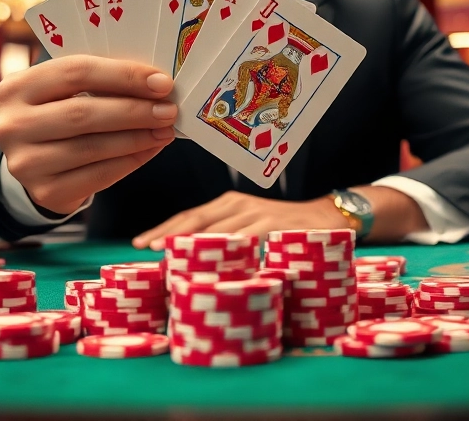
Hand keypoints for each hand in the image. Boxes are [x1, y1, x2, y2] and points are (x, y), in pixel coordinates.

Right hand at [0, 55, 177, 214]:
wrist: (37, 161)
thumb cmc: (60, 112)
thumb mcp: (65, 91)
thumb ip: (99, 81)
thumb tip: (155, 84)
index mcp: (15, 87)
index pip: (75, 72)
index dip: (122, 75)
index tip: (161, 82)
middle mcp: (11, 126)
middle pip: (82, 113)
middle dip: (133, 110)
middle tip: (168, 109)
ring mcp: (24, 163)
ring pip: (92, 147)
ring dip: (137, 137)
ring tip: (165, 129)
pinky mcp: (45, 192)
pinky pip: (98, 176)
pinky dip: (130, 161)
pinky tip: (150, 149)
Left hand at [132, 191, 347, 250]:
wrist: (328, 220)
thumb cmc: (283, 228)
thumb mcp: (250, 229)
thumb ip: (226, 240)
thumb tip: (193, 263)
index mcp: (228, 204)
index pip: (188, 216)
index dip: (163, 228)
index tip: (140, 242)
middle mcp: (237, 204)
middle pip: (195, 219)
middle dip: (168, 233)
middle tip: (145, 247)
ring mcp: (256, 213)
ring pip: (217, 228)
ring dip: (192, 242)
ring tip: (169, 254)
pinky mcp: (274, 224)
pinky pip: (247, 236)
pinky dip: (231, 247)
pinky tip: (215, 258)